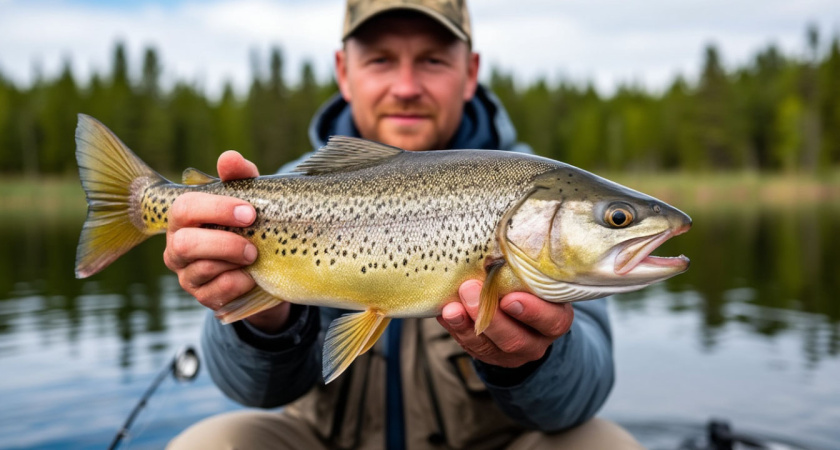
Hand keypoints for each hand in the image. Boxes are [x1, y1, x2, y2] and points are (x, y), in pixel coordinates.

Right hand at [163, 151, 289, 331]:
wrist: (267, 265)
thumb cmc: (250, 223)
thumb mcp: (250, 196)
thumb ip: (240, 176)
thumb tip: (229, 158)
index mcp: (185, 218)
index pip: (185, 208)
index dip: (217, 209)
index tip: (250, 213)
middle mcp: (178, 246)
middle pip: (185, 244)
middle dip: (224, 244)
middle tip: (253, 245)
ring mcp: (187, 274)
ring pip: (201, 270)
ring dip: (234, 264)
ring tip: (255, 258)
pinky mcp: (202, 297)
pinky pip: (215, 293)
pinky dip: (238, 284)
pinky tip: (251, 277)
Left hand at [437, 280, 573, 367]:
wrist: (525, 315)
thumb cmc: (531, 285)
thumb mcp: (537, 277)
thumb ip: (526, 267)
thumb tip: (498, 240)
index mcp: (556, 319)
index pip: (552, 321)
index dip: (532, 312)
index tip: (509, 298)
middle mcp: (537, 341)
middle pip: (515, 339)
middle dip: (490, 316)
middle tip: (469, 290)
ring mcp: (512, 353)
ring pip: (489, 347)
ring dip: (466, 325)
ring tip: (450, 307)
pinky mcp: (489, 356)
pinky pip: (471, 347)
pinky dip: (456, 329)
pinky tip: (444, 313)